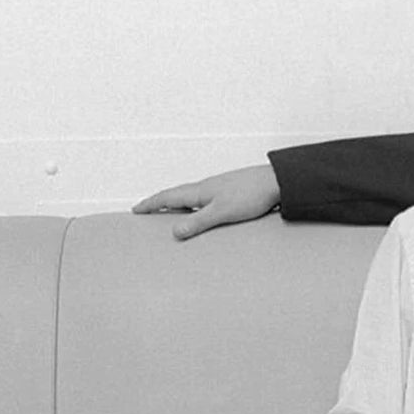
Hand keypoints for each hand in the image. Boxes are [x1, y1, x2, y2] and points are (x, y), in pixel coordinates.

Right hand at [131, 164, 279, 239]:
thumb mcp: (222, 212)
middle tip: (147, 211)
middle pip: (176, 196)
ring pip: (191, 198)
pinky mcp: (231, 193)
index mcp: (200, 191)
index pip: (168, 197)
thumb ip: (198, 222)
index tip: (136, 209)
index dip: (151, 204)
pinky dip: (195, 207)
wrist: (278, 182)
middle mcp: (206, 188)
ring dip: (177, 205)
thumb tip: (174, 231)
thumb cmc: (252, 194)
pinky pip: (204, 201)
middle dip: (160, 203)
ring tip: (170, 214)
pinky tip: (202, 213)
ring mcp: (218, 189)